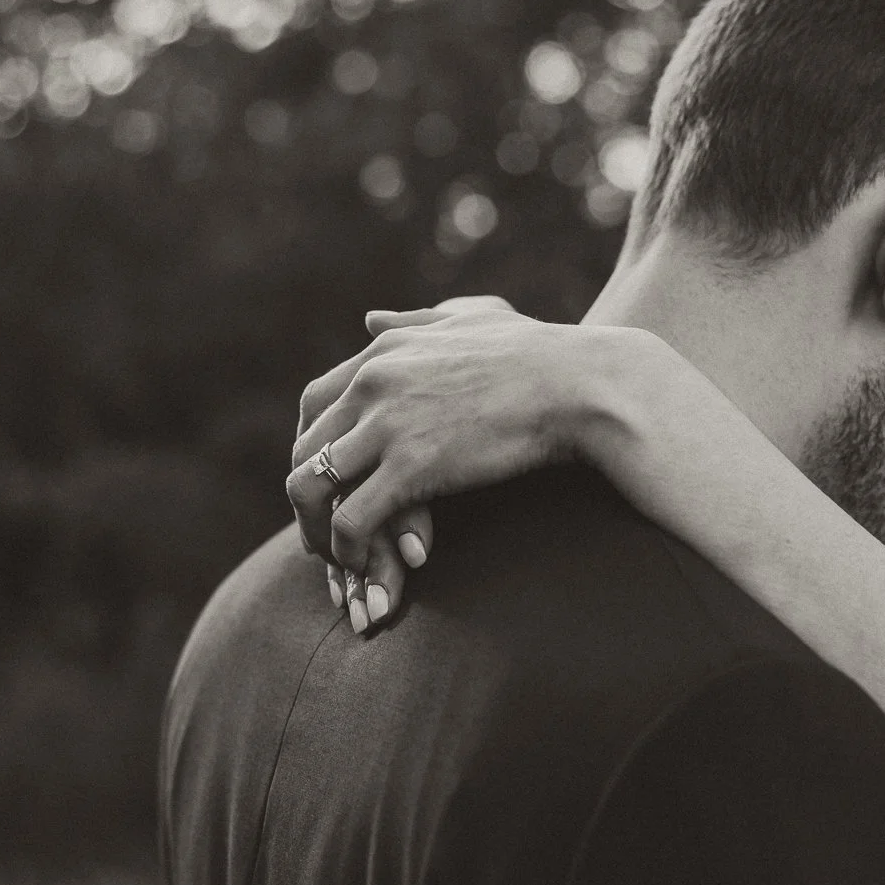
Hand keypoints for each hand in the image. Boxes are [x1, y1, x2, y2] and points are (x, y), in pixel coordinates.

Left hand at [288, 297, 596, 629]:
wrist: (579, 383)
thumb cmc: (541, 353)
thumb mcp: (468, 320)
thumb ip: (414, 322)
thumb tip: (369, 318)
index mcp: (384, 350)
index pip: (314, 404)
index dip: (312, 449)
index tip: (330, 482)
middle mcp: (373, 381)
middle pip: (305, 448)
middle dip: (308, 496)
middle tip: (324, 531)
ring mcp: (387, 424)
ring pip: (311, 486)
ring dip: (316, 530)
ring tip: (338, 558)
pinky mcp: (411, 468)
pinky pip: (350, 520)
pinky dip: (347, 550)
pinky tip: (365, 566)